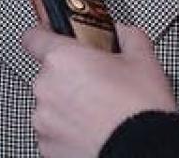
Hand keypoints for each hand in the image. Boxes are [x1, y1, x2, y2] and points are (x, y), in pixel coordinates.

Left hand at [23, 24, 175, 157]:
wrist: (144, 152)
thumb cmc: (139, 110)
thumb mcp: (143, 59)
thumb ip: (126, 35)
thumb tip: (122, 33)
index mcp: (61, 59)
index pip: (34, 36)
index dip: (45, 34)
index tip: (53, 37)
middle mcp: (45, 88)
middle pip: (48, 74)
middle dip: (69, 76)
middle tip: (96, 83)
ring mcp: (44, 121)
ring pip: (51, 104)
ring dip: (67, 105)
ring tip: (98, 111)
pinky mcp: (47, 148)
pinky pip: (54, 131)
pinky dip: (68, 130)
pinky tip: (92, 129)